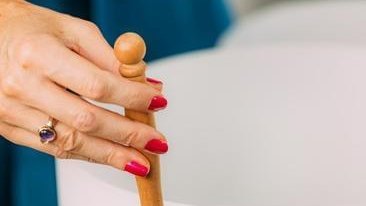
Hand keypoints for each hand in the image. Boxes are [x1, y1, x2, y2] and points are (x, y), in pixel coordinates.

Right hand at [0, 0, 167, 176]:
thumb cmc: (31, 30)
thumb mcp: (74, 31)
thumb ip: (111, 58)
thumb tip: (147, 84)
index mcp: (38, 54)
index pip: (96, 85)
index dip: (132, 97)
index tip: (158, 102)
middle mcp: (22, 86)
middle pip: (86, 120)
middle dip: (128, 135)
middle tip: (156, 142)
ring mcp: (12, 111)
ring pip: (71, 142)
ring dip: (110, 155)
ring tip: (139, 162)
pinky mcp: (8, 128)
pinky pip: (54, 148)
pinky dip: (86, 154)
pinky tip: (109, 156)